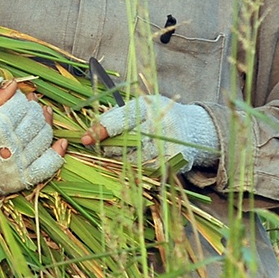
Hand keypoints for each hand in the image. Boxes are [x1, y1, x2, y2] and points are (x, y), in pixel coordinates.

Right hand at [0, 79, 67, 208]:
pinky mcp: (24, 179)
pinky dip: (57, 152)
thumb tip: (13, 83)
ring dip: (46, 124)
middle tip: (30, 105)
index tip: (17, 97)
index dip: (21, 98)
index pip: (19, 106)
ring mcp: (19, 164)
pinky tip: (60, 142)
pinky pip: (49, 164)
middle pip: (34, 120)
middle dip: (34, 109)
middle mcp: (10, 146)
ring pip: (44, 137)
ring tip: (41, 118)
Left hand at [80, 94, 218, 169]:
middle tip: (101, 148)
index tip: (85, 139)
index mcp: (148, 106)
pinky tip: (134, 163)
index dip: (101, 130)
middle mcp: (159, 124)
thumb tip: (91, 130)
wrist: (193, 130)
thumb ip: (116, 116)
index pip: (120, 119)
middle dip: (108, 148)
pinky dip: (134, 169)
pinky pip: (144, 170)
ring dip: (119, 160)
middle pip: (123, 142)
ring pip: (132, 159)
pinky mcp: (173, 161)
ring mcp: (167, 144)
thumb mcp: (140, 108)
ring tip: (118, 154)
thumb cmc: (158, 116)